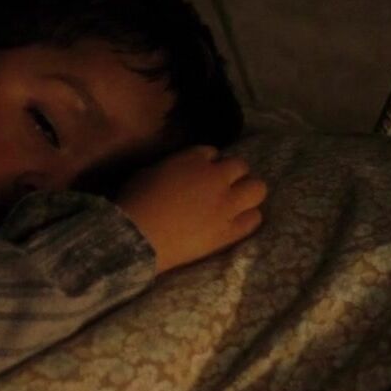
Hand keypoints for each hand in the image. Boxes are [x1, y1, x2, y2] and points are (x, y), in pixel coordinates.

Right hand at [114, 146, 266, 273]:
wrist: (138, 238)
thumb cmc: (133, 202)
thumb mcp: (149, 171)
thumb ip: (172, 166)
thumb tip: (178, 171)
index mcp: (193, 160)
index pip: (213, 152)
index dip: (209, 163)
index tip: (201, 173)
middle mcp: (216, 178)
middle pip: (241, 166)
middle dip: (233, 174)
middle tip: (221, 188)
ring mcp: (226, 205)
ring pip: (257, 189)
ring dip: (247, 193)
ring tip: (235, 203)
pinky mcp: (230, 230)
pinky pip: (254, 218)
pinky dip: (248, 217)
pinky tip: (236, 221)